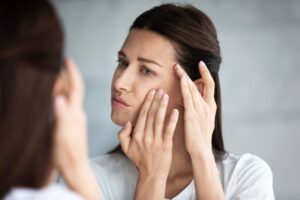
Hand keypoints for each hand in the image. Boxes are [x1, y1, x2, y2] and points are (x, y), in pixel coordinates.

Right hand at [53, 59, 101, 199]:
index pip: (76, 88)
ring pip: (71, 97)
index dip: (72, 73)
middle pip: (73, 90)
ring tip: (57, 76)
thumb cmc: (68, 154)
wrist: (75, 167)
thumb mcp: (62, 135)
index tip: (68, 60)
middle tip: (58, 65)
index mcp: (75, 114)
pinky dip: (63, 96)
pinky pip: (69, 105)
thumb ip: (61, 116)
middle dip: (67, 76)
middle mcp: (77, 114)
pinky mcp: (73, 124)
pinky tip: (58, 96)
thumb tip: (58, 97)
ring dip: (64, 85)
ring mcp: (76, 119)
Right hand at [118, 89, 178, 176]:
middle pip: (151, 114)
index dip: (147, 102)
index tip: (151, 92)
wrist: (152, 175)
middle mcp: (145, 136)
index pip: (142, 115)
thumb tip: (127, 123)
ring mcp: (156, 140)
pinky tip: (176, 111)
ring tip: (166, 95)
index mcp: (136, 135)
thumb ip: (122, 135)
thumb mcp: (125, 149)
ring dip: (162, 106)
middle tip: (160, 89)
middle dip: (155, 100)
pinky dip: (172, 120)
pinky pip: (169, 130)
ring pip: (159, 119)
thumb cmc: (139, 160)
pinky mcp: (166, 145)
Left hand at [174, 61, 216, 157]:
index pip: (209, 85)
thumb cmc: (200, 138)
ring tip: (177, 68)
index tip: (201, 65)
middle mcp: (207, 105)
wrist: (201, 151)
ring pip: (193, 88)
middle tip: (181, 64)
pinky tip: (180, 79)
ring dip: (184, 76)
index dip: (206, 74)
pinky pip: (188, 97)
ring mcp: (200, 109)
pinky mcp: (192, 114)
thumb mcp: (203, 122)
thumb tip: (189, 102)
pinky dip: (184, 86)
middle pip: (201, 83)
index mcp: (211, 107)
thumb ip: (198, 110)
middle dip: (192, 72)